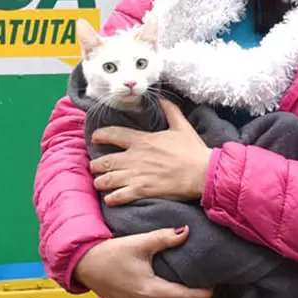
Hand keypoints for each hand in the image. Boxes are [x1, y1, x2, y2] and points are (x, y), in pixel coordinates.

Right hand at [72, 227, 213, 297]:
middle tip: (209, 290)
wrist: (83, 263)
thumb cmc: (110, 252)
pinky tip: (171, 294)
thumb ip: (164, 238)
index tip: (215, 286)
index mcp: (150, 290)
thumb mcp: (139, 242)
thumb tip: (186, 231)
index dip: (204, 295)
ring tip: (194, 292)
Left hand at [89, 98, 211, 204]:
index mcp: (142, 140)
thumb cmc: (193, 151)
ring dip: (100, 182)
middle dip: (95, 165)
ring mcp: (137, 175)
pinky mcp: (142, 191)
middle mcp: (135, 157)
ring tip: (99, 183)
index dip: (100, 135)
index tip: (94, 138)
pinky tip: (109, 199)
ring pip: (107, 179)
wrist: (203, 173)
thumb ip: (170, 110)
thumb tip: (162, 98)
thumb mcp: (182, 126)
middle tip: (94, 167)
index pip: (113, 134)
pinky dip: (111, 198)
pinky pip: (119, 196)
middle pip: (105, 161)